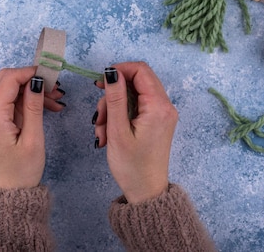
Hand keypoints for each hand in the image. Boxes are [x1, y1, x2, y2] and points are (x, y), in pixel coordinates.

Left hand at [0, 67, 65, 188]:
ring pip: (8, 89)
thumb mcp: (33, 139)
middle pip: (6, 79)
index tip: (53, 76)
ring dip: (31, 89)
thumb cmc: (21, 172)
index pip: (10, 79)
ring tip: (56, 100)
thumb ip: (33, 106)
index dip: (31, 72)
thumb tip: (37, 81)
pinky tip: (45, 107)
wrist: (7, 195)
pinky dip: (26, 99)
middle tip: (55, 88)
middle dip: (32, 79)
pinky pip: (8, 101)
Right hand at [94, 62, 178, 202]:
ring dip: (112, 109)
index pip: (141, 70)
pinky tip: (108, 134)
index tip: (100, 83)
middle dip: (112, 95)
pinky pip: (135, 108)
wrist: (146, 192)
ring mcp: (161, 114)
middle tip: (99, 116)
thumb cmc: (132, 166)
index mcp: (159, 106)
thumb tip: (112, 72)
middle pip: (135, 82)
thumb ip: (115, 98)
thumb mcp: (118, 131)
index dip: (119, 70)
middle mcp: (164, 106)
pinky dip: (119, 116)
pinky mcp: (156, 121)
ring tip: (102, 132)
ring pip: (132, 96)